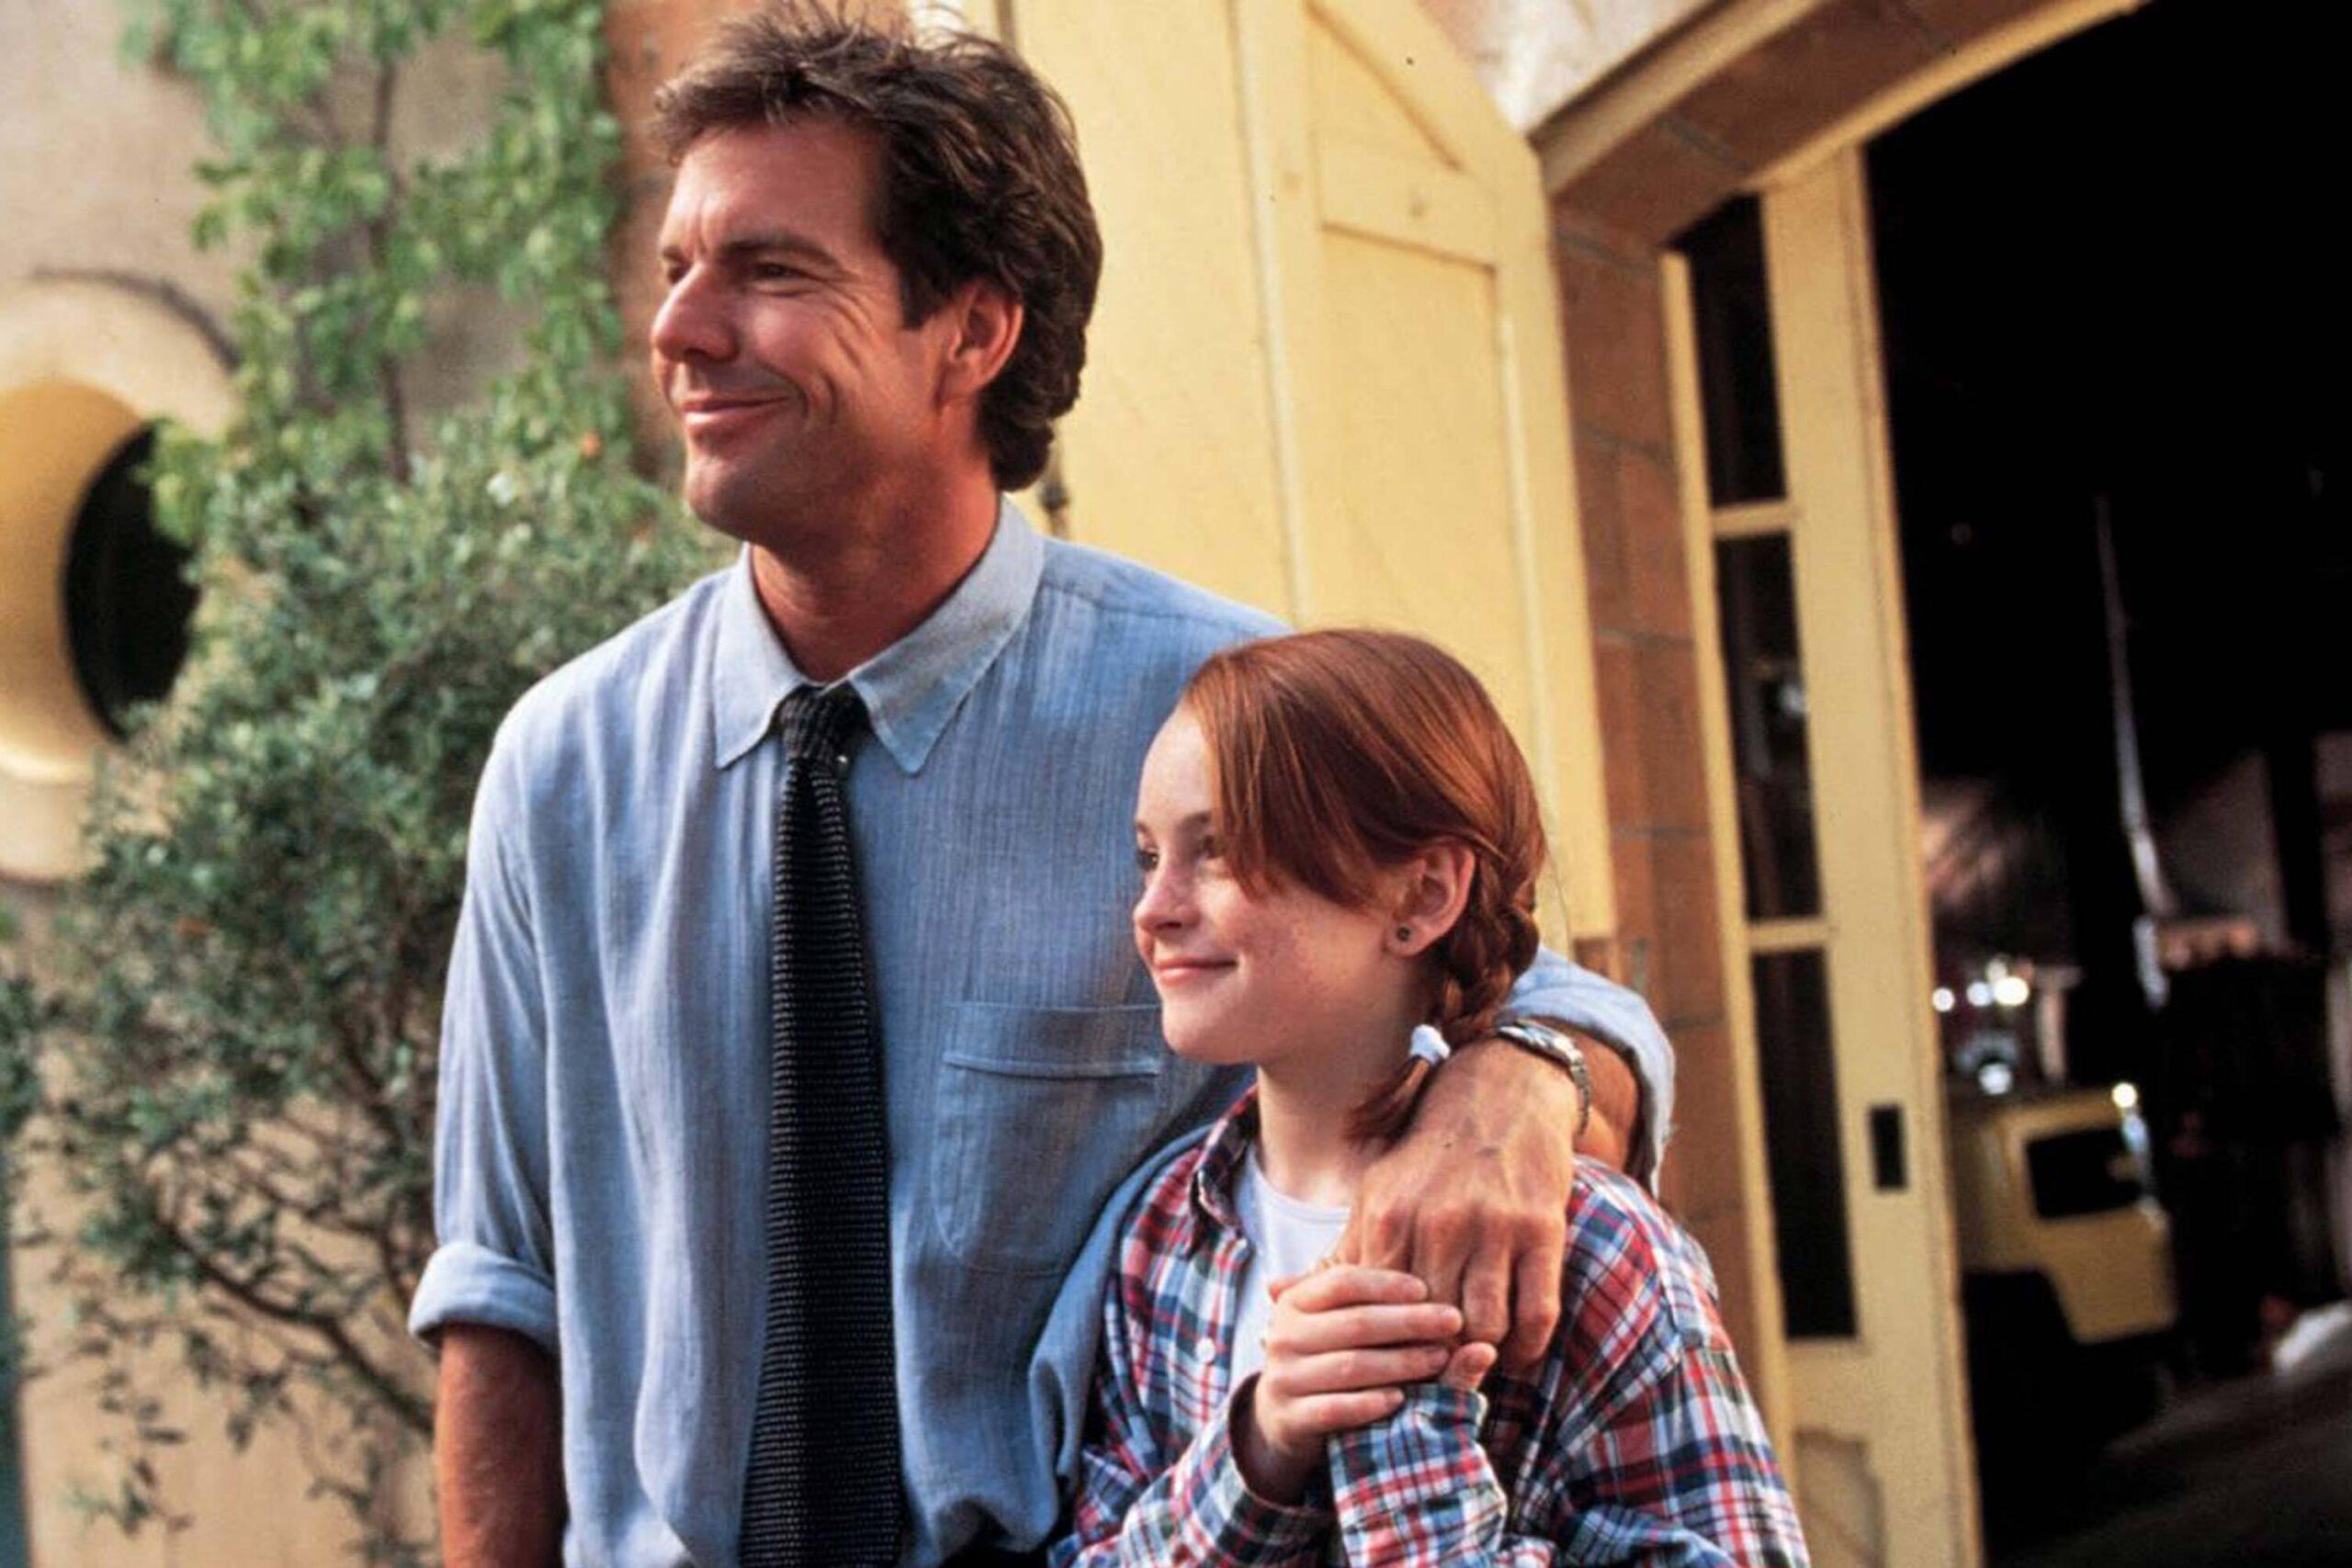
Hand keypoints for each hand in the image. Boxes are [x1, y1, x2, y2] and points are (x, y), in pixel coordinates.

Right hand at [1232, 1266, 1460, 1501]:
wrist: (1283, 1417)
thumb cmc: (1325, 1359)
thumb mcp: (1337, 1326)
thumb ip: (1374, 1306)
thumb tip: (1427, 1289)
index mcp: (1294, 1303)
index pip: (1342, 1282)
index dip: (1386, 1284)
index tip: (1425, 1290)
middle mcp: (1282, 1337)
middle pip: (1355, 1322)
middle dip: (1409, 1321)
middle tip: (1452, 1320)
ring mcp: (1283, 1378)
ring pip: (1351, 1366)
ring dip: (1401, 1362)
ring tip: (1439, 1358)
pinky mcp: (1291, 1418)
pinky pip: (1334, 1409)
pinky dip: (1369, 1404)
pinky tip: (1400, 1399)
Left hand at [1340, 1037, 1578, 1370]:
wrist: (1502, 1091)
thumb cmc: (1432, 1152)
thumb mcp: (1377, 1192)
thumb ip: (1340, 1253)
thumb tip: (1278, 1298)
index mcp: (1389, 1216)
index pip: (1378, 1312)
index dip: (1385, 1349)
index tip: (1391, 1367)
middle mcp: (1438, 1223)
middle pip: (1431, 1328)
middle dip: (1434, 1360)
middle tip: (1438, 1376)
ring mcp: (1493, 1227)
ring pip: (1485, 1328)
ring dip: (1482, 1357)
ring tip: (1476, 1364)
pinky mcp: (1540, 1230)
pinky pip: (1535, 1313)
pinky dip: (1525, 1346)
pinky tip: (1514, 1351)